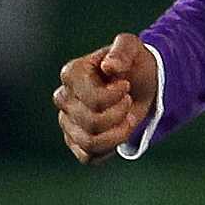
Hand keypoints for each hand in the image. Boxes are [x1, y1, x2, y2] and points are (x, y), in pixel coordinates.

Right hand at [53, 33, 159, 163]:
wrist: (141, 82)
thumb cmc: (133, 63)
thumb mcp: (132, 47)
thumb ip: (122, 51)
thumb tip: (109, 67)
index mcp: (71, 74)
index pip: (92, 99)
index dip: (116, 96)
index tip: (126, 85)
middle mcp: (63, 98)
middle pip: (91, 122)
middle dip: (121, 114)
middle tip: (129, 101)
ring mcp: (67, 121)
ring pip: (89, 143)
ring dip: (118, 135)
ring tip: (127, 119)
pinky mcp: (76, 140)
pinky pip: (88, 157)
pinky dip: (109, 150)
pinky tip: (119, 133)